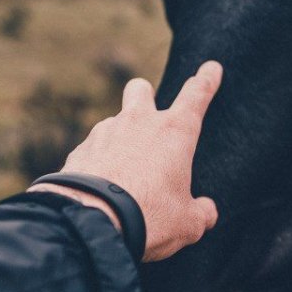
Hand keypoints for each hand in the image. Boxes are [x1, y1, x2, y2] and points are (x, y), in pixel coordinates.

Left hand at [30, 61, 222, 261]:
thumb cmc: (149, 217)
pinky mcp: (80, 150)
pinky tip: (99, 187)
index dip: (206, 81)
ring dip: (120, 139)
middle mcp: (139, 123)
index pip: (196, 96)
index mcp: (174, 133)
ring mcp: (105, 133)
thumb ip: (201, 212)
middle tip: (148, 114)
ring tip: (123, 175)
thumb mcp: (187, 223)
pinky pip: (93, 150)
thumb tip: (207, 211)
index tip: (211, 68)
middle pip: (141, 89)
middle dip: (145, 94)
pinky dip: (98, 163)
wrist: (91, 223)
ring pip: (114, 122)